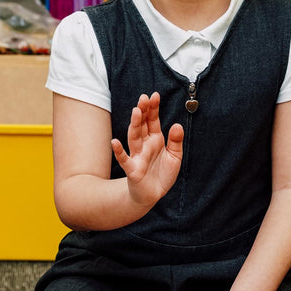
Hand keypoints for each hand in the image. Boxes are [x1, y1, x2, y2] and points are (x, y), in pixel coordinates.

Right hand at [111, 92, 183, 208]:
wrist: (153, 195)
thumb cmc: (162, 174)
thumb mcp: (175, 157)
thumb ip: (176, 142)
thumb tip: (177, 125)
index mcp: (155, 140)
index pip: (153, 121)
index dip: (153, 108)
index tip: (154, 95)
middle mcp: (145, 145)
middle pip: (142, 125)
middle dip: (143, 111)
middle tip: (144, 97)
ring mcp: (137, 156)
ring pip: (134, 137)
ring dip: (134, 124)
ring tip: (136, 112)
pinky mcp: (133, 169)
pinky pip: (124, 159)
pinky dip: (119, 151)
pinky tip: (114, 142)